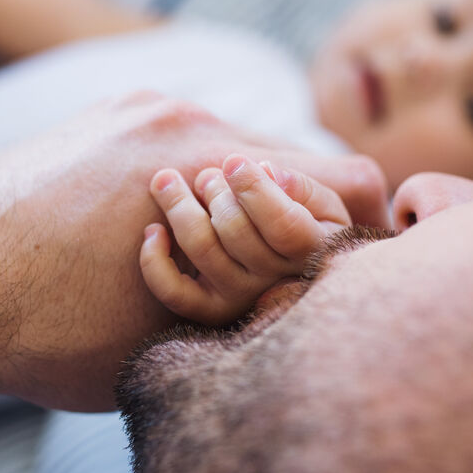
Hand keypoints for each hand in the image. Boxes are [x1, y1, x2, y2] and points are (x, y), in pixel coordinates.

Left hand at [0, 93, 389, 410]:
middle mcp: (183, 115)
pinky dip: (194, 189)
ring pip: (239, 152)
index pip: (351, 178)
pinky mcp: (105, 114)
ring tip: (198, 264)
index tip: (341, 280)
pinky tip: (149, 236)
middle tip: (264, 283)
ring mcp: (138, 106)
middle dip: (298, 223)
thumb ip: (259, 300)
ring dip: (242, 206)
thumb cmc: (40, 328)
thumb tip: (312, 288)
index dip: (364, 235)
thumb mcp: (171, 339)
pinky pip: (185, 143)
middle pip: (296, 162)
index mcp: (214, 165)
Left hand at [141, 154, 350, 323]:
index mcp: (310, 249)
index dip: (254, 189)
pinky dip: (154, 260)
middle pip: (235, 230)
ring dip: (179, 206)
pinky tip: (154, 230)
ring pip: (202, 248)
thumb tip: (268, 172)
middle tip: (206, 175)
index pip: (283, 224)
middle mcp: (275, 280)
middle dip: (213, 190)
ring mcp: (240, 298)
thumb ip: (301, 185)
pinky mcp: (207, 310)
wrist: (287, 267)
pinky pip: (173, 292)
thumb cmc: (304, 219)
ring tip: (170, 182)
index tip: (234, 161)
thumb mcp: (318, 201)